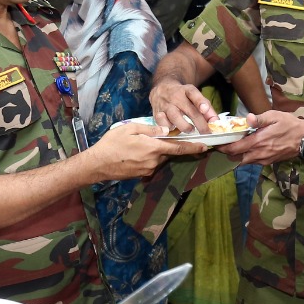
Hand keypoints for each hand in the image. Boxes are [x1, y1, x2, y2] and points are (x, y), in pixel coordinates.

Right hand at [89, 121, 207, 179]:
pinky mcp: (142, 175)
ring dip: (156, 152)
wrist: (98, 164)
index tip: (205, 147)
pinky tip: (136, 154)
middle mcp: (154, 161)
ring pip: (159, 159)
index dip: (193, 147)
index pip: (178, 148)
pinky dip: (148, 158)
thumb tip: (166, 130)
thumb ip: (150, 129)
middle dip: (169, 147)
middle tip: (160, 140)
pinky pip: (151, 165)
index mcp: (153, 148)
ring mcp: (148, 170)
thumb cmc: (112, 143)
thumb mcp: (130, 128)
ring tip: (140, 146)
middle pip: (168, 153)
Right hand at [148, 79, 217, 134]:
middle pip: (189, 110)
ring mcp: (166, 104)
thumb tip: (215, 123)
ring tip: (190, 130)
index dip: (200, 101)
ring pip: (175, 117)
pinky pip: (162, 123)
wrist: (161, 89)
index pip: (194, 93)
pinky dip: (169, 129)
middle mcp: (176, 96)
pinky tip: (173, 130)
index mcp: (187, 90)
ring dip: (184, 126)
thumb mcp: (194, 97)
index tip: (205, 109)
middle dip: (200, 123)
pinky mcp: (157, 113)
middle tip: (206, 132)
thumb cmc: (182, 97)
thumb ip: (207, 109)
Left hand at [223, 110, 303, 165]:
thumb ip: (259, 119)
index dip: (223, 147)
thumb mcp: (275, 116)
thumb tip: (247, 118)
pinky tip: (246, 149)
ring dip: (236, 156)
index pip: (234, 148)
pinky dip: (245, 157)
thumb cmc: (290, 125)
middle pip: (235, 158)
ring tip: (232, 146)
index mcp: (258, 141)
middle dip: (227, 152)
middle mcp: (259, 153)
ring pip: (243, 162)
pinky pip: (252, 162)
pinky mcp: (268, 162)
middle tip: (222, 144)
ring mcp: (264, 159)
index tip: (216, 143)